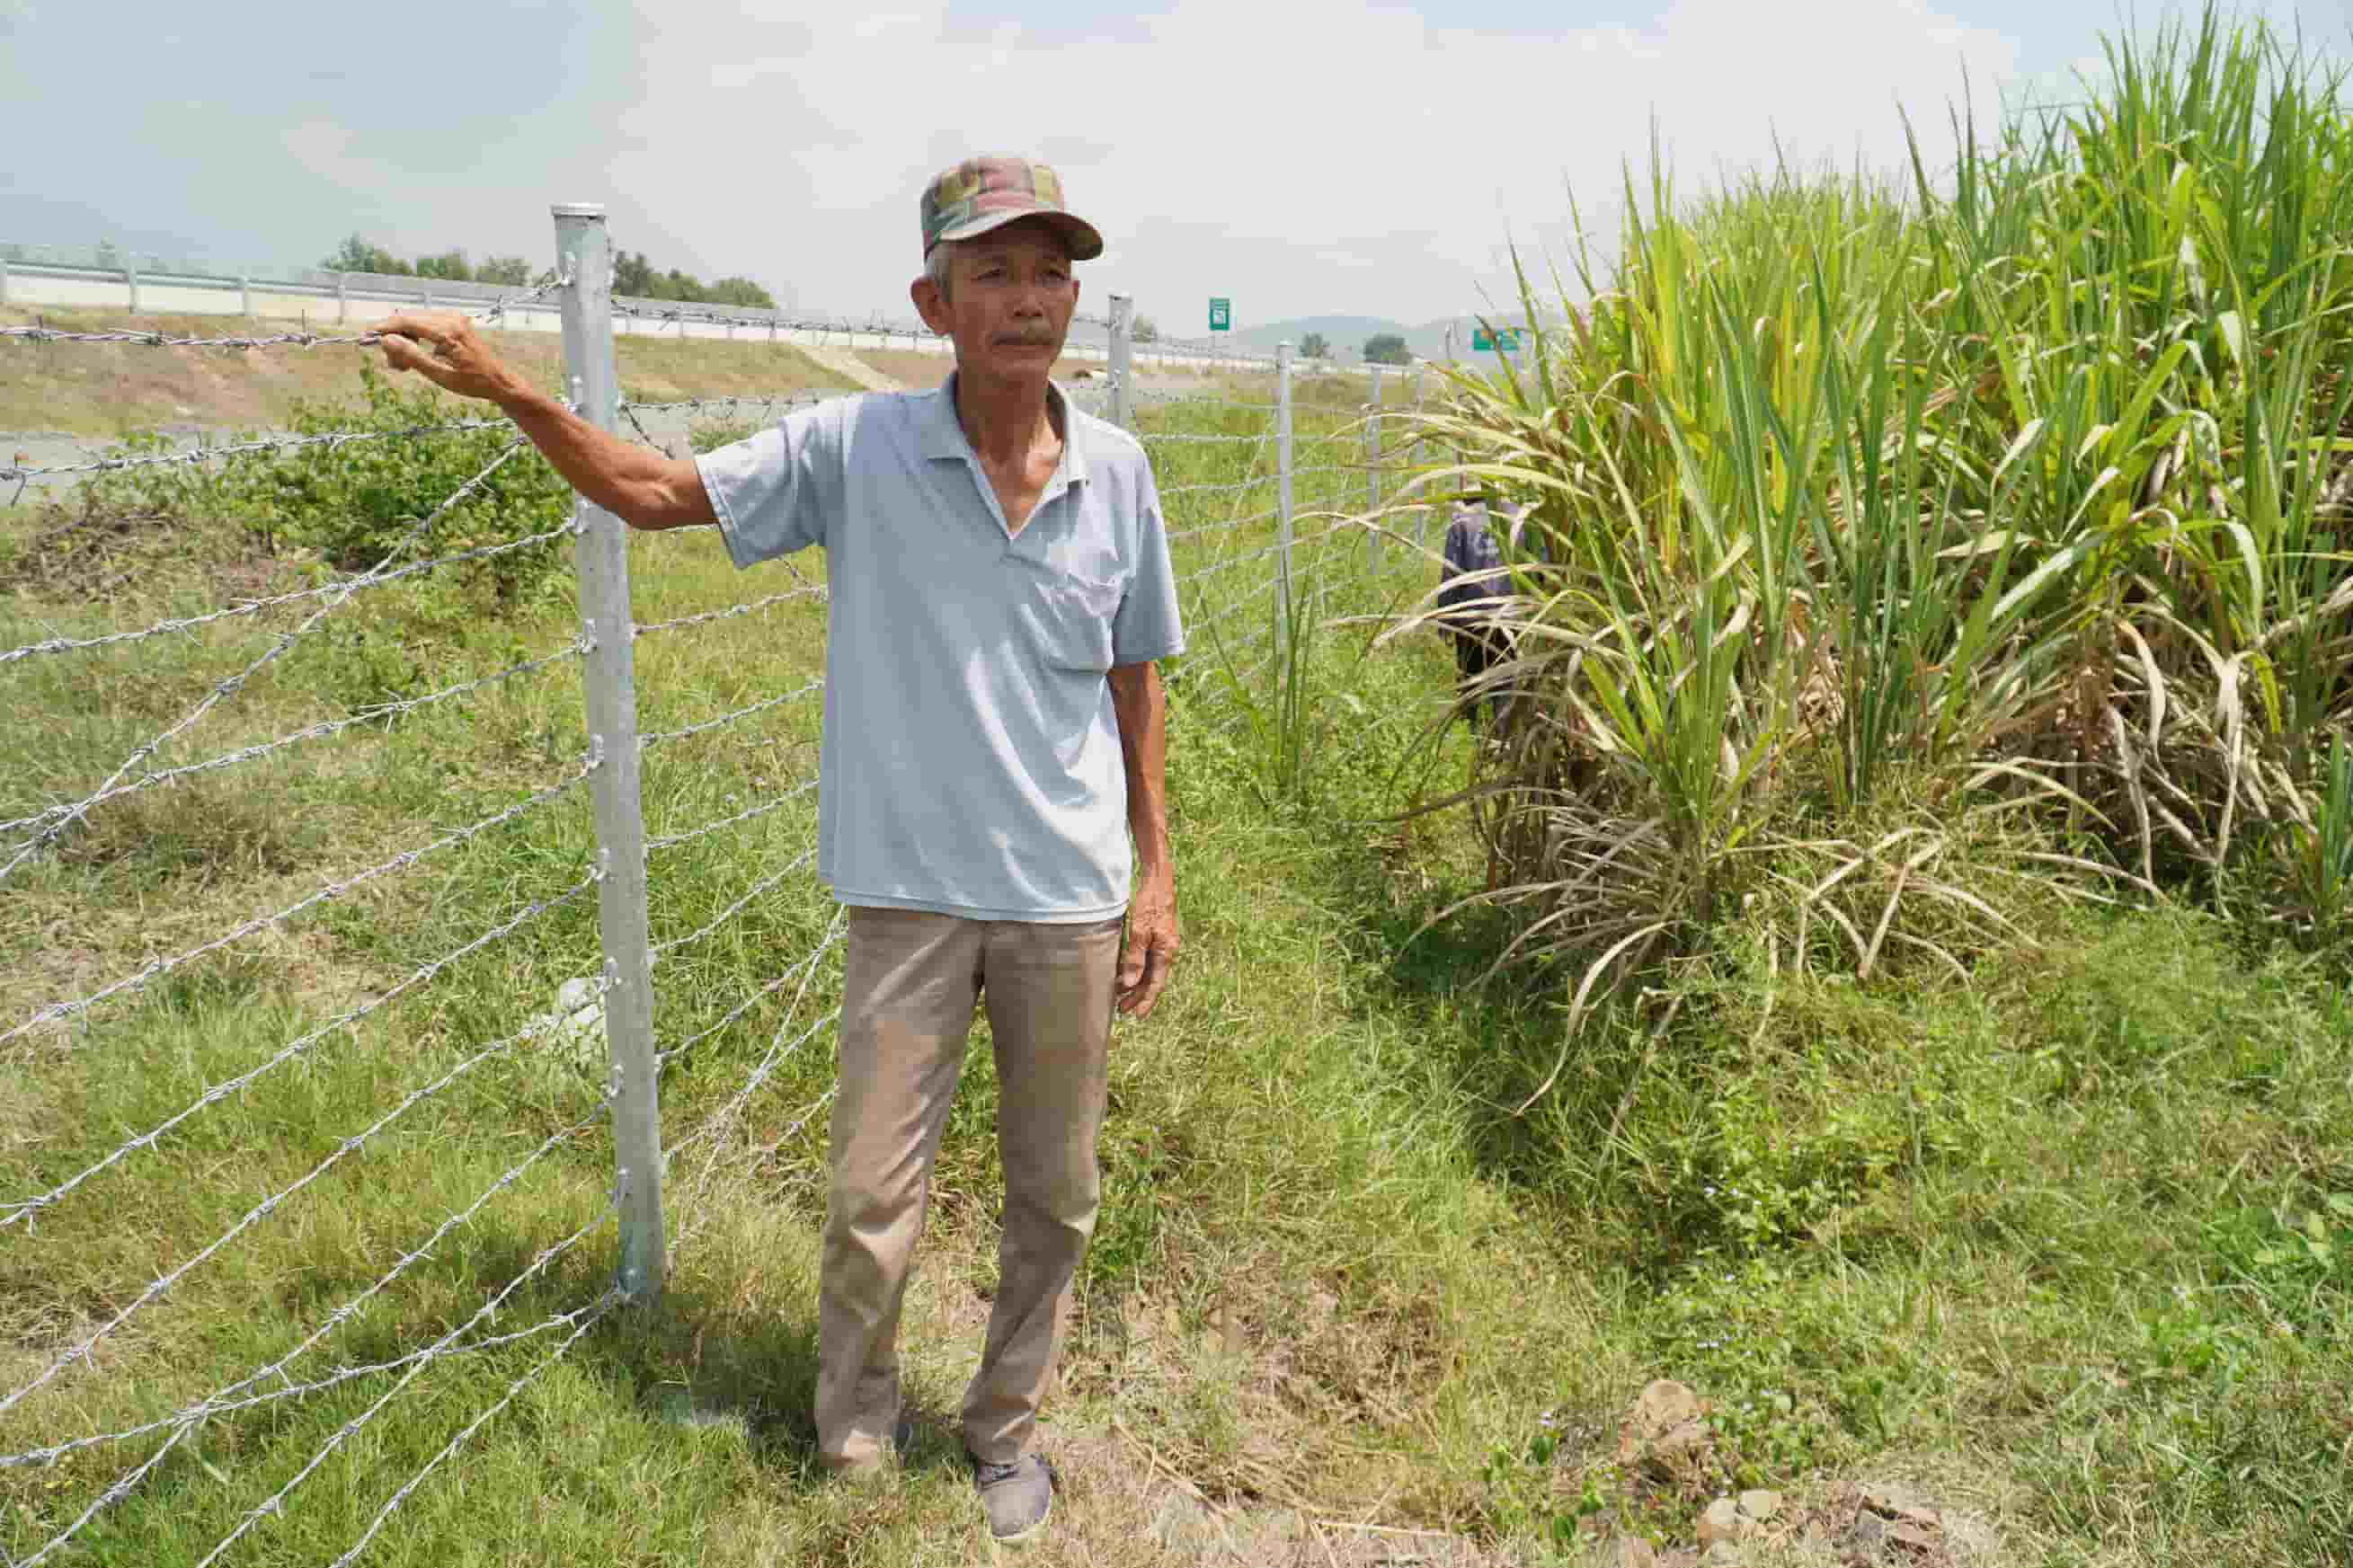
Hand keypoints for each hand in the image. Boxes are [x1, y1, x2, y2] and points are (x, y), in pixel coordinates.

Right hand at [374, 311, 524, 405]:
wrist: (498, 381)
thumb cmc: (472, 382)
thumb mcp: (440, 375)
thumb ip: (412, 357)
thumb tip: (387, 340)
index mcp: (449, 332)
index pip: (408, 322)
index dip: (384, 328)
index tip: (365, 336)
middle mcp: (451, 319)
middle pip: (409, 320)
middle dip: (395, 339)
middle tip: (394, 365)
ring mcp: (454, 318)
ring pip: (415, 321)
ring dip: (404, 340)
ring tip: (403, 365)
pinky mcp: (454, 321)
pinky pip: (426, 324)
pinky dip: (415, 338)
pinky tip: (415, 356)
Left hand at [1116, 871, 1177, 1020]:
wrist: (1158, 881)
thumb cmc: (1149, 903)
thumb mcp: (1138, 931)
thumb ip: (1134, 958)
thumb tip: (1129, 983)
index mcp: (1165, 952)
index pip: (1155, 984)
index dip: (1146, 1001)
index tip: (1137, 1016)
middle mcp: (1166, 951)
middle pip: (1152, 980)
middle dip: (1138, 997)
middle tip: (1122, 1010)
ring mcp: (1162, 944)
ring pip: (1149, 971)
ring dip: (1135, 985)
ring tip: (1120, 997)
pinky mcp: (1156, 937)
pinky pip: (1147, 960)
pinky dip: (1136, 970)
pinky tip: (1124, 975)